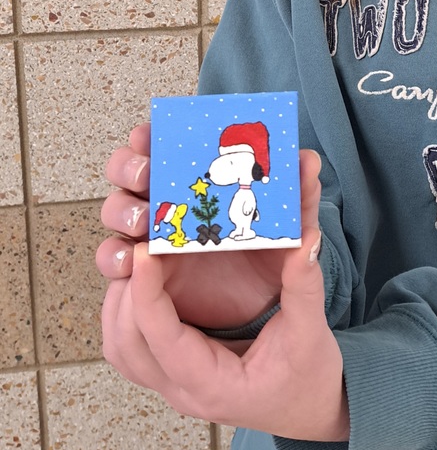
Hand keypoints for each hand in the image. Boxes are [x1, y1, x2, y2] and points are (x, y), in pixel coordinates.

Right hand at [97, 124, 318, 330]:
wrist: (266, 315)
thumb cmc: (274, 260)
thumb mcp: (290, 227)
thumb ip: (299, 197)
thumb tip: (308, 160)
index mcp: (198, 181)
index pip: (161, 146)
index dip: (148, 136)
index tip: (150, 134)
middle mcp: (169, 203)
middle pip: (127, 172)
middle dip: (129, 166)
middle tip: (147, 175)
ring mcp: (151, 238)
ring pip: (115, 212)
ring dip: (121, 209)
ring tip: (143, 221)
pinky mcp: (144, 277)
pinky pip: (116, 262)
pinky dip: (116, 258)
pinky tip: (133, 260)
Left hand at [101, 151, 348, 440]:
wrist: (311, 408)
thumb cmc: (309, 380)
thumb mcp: (312, 334)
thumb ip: (304, 288)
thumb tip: (305, 239)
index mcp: (215, 386)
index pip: (164, 341)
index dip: (148, 294)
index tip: (145, 252)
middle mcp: (185, 390)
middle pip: (127, 346)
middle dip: (127, 293)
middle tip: (140, 245)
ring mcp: (174, 385)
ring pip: (120, 349)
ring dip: (121, 302)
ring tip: (137, 258)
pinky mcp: (174, 371)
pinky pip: (131, 347)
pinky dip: (127, 312)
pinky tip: (141, 282)